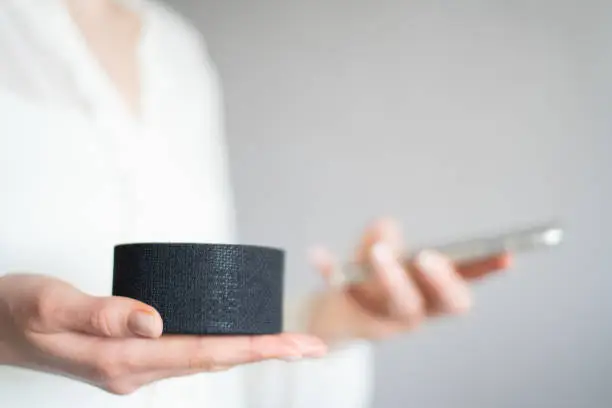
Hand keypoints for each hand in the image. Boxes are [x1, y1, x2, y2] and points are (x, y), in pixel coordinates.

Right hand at [0, 274, 326, 394]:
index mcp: (122, 361)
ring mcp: (132, 368)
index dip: (255, 349)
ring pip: (203, 360)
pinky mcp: (128, 358)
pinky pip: (185, 353)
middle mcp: (134, 370)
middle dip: (266, 354)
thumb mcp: (50, 304)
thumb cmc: (16, 311)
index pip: (205, 354)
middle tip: (312, 348)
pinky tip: (232, 338)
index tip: (297, 346)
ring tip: (285, 344)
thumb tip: (155, 319)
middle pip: (215, 361)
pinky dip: (217, 346)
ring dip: (247, 352)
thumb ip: (102, 313)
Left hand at [306, 218, 511, 342]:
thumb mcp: (386, 256)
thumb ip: (386, 238)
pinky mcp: (352, 313)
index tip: (506, 253)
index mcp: (432, 297)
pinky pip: (340, 290)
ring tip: (379, 250)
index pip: (465, 287)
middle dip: (441, 281)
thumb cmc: (374, 281)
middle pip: (442, 304)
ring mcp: (386, 315)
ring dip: (390, 275)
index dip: (487, 272)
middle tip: (427, 257)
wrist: (339, 316)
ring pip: (397, 302)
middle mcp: (416, 310)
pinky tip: (317, 253)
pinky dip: (329, 268)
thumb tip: (385, 226)